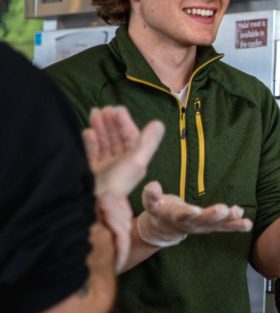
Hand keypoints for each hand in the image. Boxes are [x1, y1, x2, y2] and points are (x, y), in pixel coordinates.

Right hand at [82, 106, 163, 268]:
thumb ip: (148, 142)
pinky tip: (87, 132)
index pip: (131, 138)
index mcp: (134, 162)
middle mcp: (121, 165)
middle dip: (112, 124)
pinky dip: (90, 143)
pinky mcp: (91, 173)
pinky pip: (92, 155)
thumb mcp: (137, 160)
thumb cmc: (117, 182)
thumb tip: (159, 123)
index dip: (125, 123)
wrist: (94, 203)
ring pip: (104, 144)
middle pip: (117, 140)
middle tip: (105, 109)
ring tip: (95, 113)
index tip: (118, 109)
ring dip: (101, 129)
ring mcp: (105, 169)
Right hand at [135, 181, 252, 247]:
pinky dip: (237, 226)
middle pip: (203, 220)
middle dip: (213, 215)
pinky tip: (248, 224)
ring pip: (217, 224)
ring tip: (239, 212)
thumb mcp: (152, 204)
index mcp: (175, 216)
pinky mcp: (212, 227)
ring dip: (229, 220)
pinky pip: (226, 227)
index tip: (193, 210)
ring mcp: (204, 226)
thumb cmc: (160, 211)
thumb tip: (153, 185)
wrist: (165, 229)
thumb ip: (151, 196)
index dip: (187, 213)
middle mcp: (191, 223)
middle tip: (223, 209)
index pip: (181, 215)